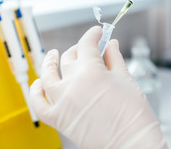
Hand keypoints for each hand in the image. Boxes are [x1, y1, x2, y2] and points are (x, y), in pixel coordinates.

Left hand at [30, 26, 166, 148]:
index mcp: (91, 71)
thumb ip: (114, 58)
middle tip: (87, 47)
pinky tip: (38, 84)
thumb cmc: (134, 114)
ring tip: (53, 55)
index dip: (93, 34)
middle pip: (69, 57)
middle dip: (79, 48)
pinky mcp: (59, 119)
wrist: (132, 143)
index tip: (98, 32)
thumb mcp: (126, 79)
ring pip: (48, 76)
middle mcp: (72, 84)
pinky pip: (39, 104)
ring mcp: (63, 102)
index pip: (87, 44)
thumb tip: (110, 44)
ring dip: (49, 62)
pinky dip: (36, 92)